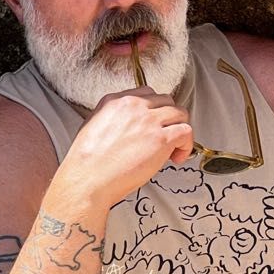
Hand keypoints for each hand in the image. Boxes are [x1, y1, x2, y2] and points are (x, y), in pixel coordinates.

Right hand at [60, 87, 194, 207]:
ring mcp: (149, 121)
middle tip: (165, 136)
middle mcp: (134, 106)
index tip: (154, 123)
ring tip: (174, 148)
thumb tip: (126, 126)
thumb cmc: (87, 162)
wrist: (88, 178)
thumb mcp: (92, 126)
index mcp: (115, 101)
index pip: (147, 94)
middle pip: (166, 101)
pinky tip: (177, 156)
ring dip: (180, 129)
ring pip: (180, 113)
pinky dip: (187, 144)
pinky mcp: (161, 138)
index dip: (154, 111)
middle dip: (168, 119)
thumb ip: (112, 118)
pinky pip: (186, 131)